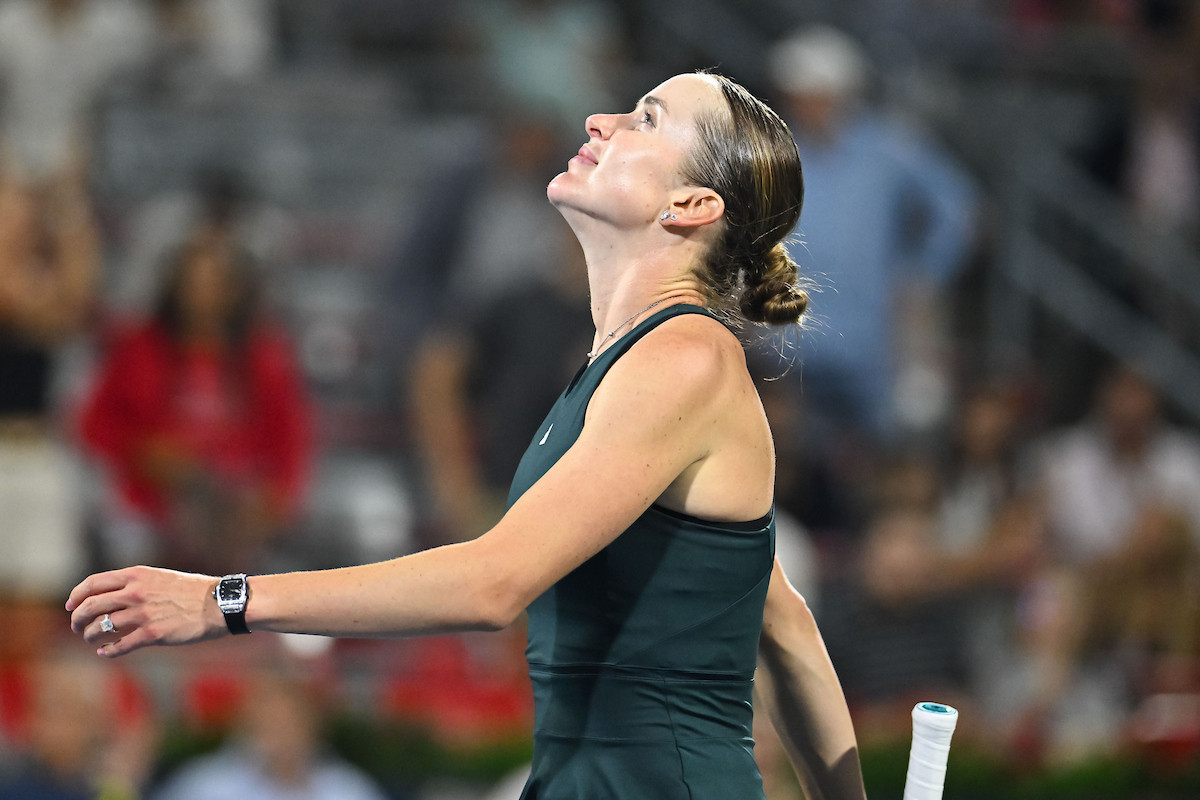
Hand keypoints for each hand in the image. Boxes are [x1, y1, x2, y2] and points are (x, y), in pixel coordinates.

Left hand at [66, 567, 226, 657]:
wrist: (219, 604)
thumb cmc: (193, 591)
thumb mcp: (162, 578)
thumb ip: (137, 584)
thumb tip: (113, 597)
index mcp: (137, 575)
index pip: (93, 583)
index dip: (77, 596)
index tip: (71, 606)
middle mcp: (136, 592)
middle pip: (91, 606)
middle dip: (78, 619)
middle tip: (77, 627)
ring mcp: (143, 614)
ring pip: (102, 627)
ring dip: (90, 635)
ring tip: (91, 639)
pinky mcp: (153, 634)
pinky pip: (120, 645)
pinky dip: (108, 651)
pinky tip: (105, 652)